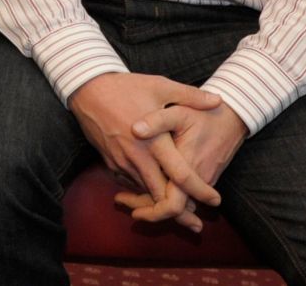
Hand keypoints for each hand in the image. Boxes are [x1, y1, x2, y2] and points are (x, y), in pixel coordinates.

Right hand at [67, 72, 222, 233]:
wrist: (87, 90)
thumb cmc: (126, 86)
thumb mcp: (160, 86)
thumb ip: (191, 96)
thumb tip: (218, 100)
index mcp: (155, 140)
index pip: (181, 175)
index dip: (200, 191)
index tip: (215, 200)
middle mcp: (138, 157)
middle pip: (162, 196)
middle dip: (180, 212)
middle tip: (196, 220)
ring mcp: (122, 162)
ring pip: (145, 193)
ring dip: (161, 203)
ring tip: (180, 209)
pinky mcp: (111, 163)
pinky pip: (130, 185)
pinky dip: (144, 192)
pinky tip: (154, 192)